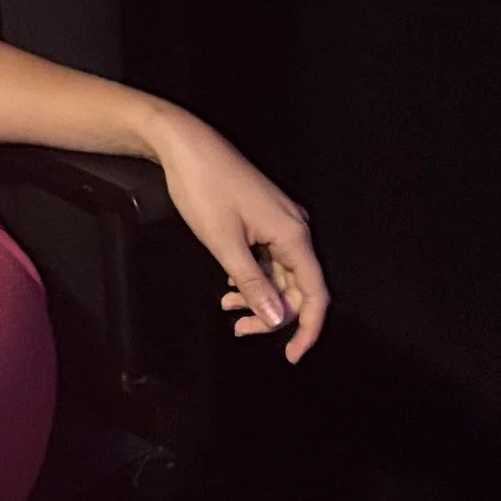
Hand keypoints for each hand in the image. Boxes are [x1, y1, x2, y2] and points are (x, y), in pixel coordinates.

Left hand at [155, 120, 327, 364]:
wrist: (184, 144)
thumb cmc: (203, 187)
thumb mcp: (223, 243)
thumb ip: (252, 283)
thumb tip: (276, 319)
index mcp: (293, 234)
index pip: (315, 294)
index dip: (307, 329)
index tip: (292, 355)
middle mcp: (294, 228)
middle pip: (298, 287)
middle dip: (273, 315)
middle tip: (240, 330)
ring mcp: (279, 222)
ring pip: (280, 275)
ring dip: (258, 297)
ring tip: (227, 309)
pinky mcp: (264, 218)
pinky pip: (268, 259)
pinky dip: (252, 277)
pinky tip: (228, 286)